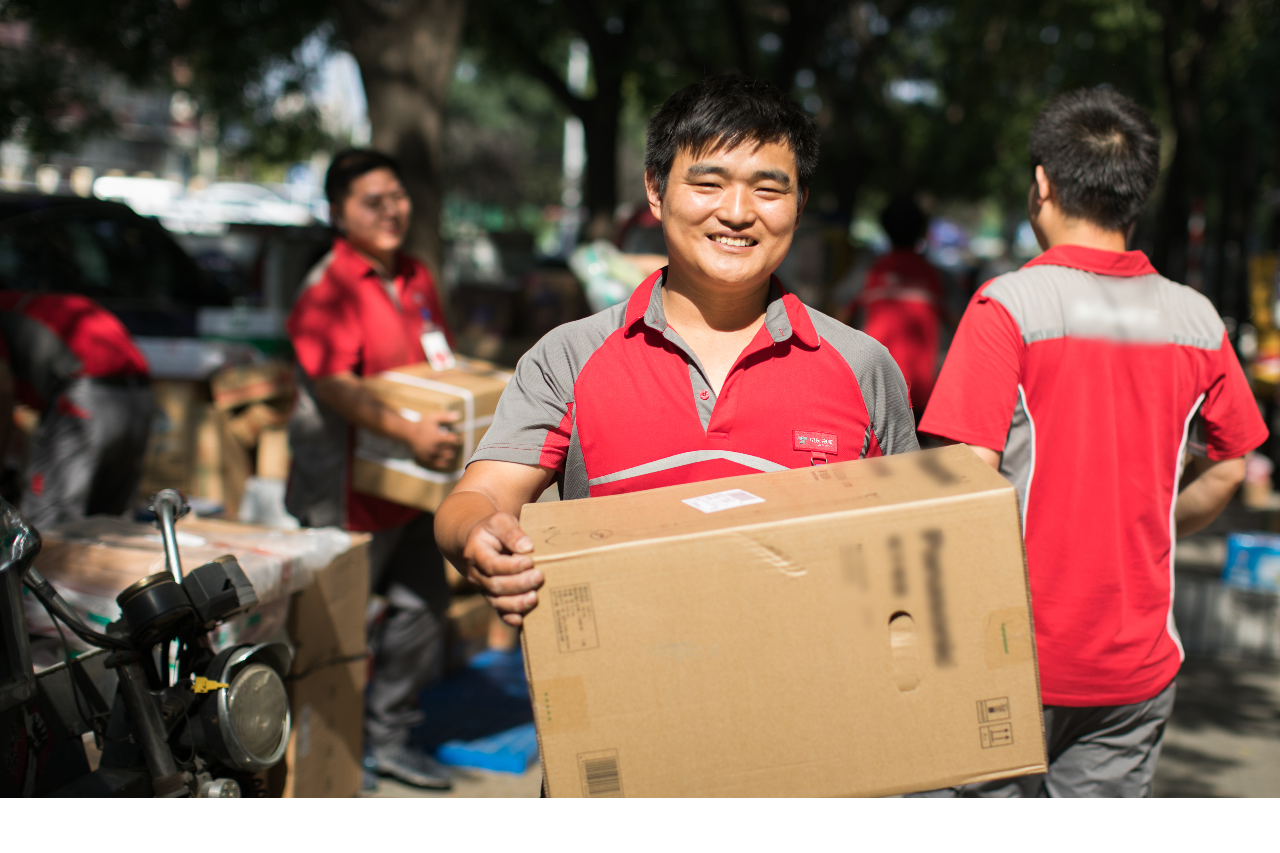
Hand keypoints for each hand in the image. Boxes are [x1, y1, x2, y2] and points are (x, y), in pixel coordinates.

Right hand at [408, 411, 460, 470]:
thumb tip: (458, 415)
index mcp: (437, 438)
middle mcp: (434, 448)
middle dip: (453, 445)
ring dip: (450, 452)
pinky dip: (445, 461)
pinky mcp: (427, 460)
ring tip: (448, 448)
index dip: (456, 438)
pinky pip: (440, 464)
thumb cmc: (422, 424)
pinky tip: (445, 458)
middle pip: (452, 449)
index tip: (455, 436)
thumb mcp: (433, 418)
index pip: (453, 440)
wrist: (408, 433)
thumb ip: (446, 417)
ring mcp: (430, 455)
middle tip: (451, 442)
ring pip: (447, 456)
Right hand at [461, 511, 541, 625]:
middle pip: (495, 585)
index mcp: (476, 553)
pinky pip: (498, 611)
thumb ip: (512, 532)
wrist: (476, 541)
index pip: (492, 564)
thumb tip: (528, 547)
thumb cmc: (493, 530)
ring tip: (534, 598)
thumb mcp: (500, 521)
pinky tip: (521, 620)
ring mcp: (483, 587)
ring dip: (516, 603)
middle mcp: (476, 573)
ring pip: (496, 601)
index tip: (530, 561)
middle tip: (539, 577)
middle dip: (518, 584)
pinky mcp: (492, 596)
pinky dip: (509, 618)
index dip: (511, 566)